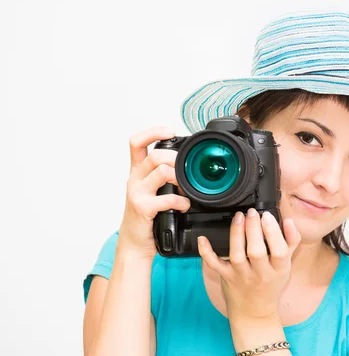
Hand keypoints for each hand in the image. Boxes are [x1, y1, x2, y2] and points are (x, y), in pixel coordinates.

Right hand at [118, 126, 190, 259]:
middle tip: (186, 170)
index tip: (170, 132)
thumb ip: (163, 176)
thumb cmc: (146, 217)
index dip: (153, 132)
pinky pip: (168, 198)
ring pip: (162, 171)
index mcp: (137, 172)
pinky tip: (184, 206)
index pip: (136, 142)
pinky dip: (182, 201)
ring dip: (181, 178)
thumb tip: (186, 165)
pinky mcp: (142, 208)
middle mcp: (134, 179)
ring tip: (187, 190)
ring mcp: (137, 193)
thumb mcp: (152, 191)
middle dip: (176, 159)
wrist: (134, 244)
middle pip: (155, 156)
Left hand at [197, 208, 301, 321]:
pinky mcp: (226, 277)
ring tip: (239, 217)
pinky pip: (214, 265)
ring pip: (237, 256)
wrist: (255, 311)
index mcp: (279, 269)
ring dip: (236, 234)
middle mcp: (260, 274)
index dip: (273, 233)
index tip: (267, 216)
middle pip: (256, 252)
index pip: (279, 251)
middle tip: (251, 213)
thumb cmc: (272, 283)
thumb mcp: (286, 264)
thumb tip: (288, 220)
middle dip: (253, 229)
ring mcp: (241, 276)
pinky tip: (203, 239)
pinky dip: (206, 252)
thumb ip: (291, 241)